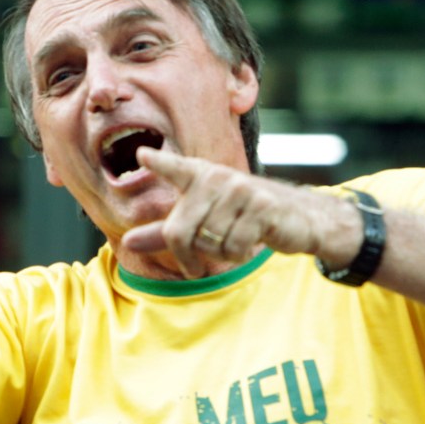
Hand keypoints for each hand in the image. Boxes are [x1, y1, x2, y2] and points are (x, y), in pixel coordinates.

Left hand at [121, 147, 359, 278]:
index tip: (143, 156)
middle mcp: (218, 179)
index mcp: (201, 177)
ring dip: (219, 254)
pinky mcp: (261, 207)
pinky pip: (234, 246)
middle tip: (196, 266)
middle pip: (179, 232)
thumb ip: (165, 231)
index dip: (160, 164)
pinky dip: (239, 254)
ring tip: (234, 243)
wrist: (297, 218)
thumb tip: (127, 241)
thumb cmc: (242, 219)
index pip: (176, 170)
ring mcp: (240, 190)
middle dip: (187, 257)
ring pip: (208, 242)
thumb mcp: (202, 223)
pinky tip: (250, 243)